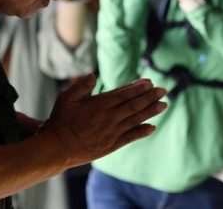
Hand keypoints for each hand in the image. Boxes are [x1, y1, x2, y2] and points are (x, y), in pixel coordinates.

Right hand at [42, 74, 166, 166]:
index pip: (123, 94)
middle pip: (134, 105)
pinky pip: (131, 137)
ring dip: (151, 112)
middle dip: (150, 97)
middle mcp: (109, 118)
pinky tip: (152, 127)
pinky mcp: (111, 145)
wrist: (58, 147)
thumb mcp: (65, 98)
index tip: (149, 82)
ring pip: (135, 120)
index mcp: (98, 104)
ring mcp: (111, 132)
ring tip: (164, 105)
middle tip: (163, 90)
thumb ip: (80, 86)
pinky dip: (142, 132)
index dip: (137, 88)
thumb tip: (93, 75)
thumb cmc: (61, 120)